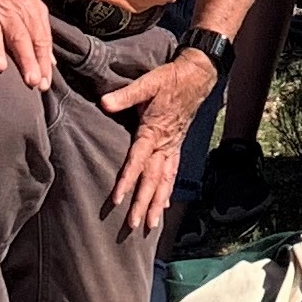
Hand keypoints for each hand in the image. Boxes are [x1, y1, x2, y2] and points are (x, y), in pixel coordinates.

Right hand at [0, 0, 56, 89]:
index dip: (42, 61)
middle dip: (26, 59)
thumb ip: (39, 37)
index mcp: (28, 10)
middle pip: (20, 36)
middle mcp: (8, 10)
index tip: (43, 84)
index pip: (39, 38)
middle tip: (30, 81)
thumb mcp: (28, 10)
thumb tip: (51, 66)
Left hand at [100, 45, 219, 232]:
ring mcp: (173, 147)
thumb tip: (104, 103)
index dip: (127, 180)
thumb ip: (126, 95)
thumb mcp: (148, 83)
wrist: (197, 76)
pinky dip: (168, 190)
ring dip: (158, 204)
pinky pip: (173, 173)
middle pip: (152, 179)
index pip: (138, 161)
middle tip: (134, 225)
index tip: (117, 200)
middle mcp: (164, 144)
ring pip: (165, 181)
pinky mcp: (177, 146)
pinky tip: (165, 204)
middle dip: (143, 203)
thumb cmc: (170, 79)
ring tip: (151, 225)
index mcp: (153, 131)